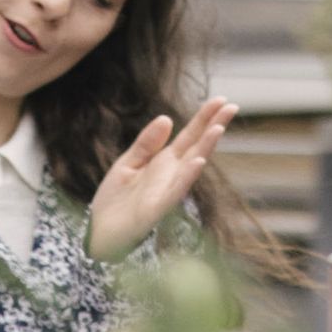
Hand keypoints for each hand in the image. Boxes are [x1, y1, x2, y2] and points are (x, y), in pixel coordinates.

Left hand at [84, 97, 238, 260]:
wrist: (98, 232)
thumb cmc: (115, 200)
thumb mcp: (128, 163)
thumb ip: (146, 144)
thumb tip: (167, 119)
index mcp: (165, 163)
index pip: (190, 136)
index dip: (204, 118)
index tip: (221, 100)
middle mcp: (171, 175)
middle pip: (197, 147)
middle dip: (214, 127)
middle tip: (232, 106)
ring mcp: (167, 192)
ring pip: (191, 167)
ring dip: (206, 148)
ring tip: (218, 128)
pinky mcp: (156, 209)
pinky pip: (175, 191)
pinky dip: (187, 177)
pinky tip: (198, 162)